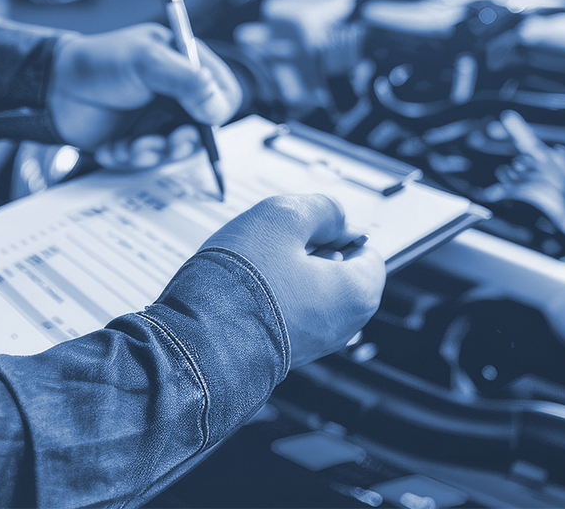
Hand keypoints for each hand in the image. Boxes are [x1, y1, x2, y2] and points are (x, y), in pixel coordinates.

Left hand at [48, 24, 241, 164]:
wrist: (53, 89)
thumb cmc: (99, 63)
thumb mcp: (147, 62)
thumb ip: (188, 81)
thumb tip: (219, 109)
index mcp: (185, 66)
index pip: (223, 92)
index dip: (217, 110)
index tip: (202, 119)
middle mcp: (175, 96)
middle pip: (203, 129)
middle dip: (183, 141)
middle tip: (169, 143)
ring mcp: (156, 120)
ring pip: (175, 151)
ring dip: (155, 153)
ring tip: (132, 146)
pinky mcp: (136, 142)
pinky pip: (147, 162)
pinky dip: (130, 159)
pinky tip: (111, 148)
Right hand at [201, 195, 385, 367]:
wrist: (195, 343)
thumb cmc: (241, 284)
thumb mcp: (283, 216)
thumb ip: (322, 209)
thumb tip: (337, 219)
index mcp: (357, 293)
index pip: (368, 251)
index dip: (337, 230)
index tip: (309, 227)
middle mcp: (343, 326)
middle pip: (340, 272)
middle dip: (312, 252)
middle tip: (278, 243)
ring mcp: (314, 344)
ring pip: (312, 292)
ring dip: (288, 273)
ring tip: (256, 265)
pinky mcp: (285, 354)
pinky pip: (290, 313)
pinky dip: (273, 297)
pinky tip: (245, 289)